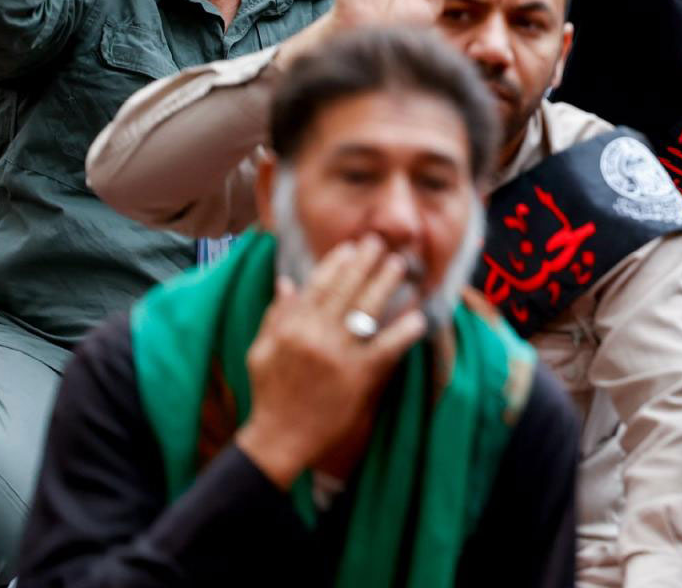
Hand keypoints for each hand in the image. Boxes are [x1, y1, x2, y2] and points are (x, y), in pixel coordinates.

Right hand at [234, 235, 429, 485]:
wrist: (279, 438)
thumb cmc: (269, 394)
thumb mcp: (261, 351)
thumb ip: (275, 315)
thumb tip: (286, 282)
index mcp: (291, 328)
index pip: (317, 286)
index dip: (336, 263)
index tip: (351, 246)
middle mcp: (314, 336)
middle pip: (346, 291)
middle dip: (365, 263)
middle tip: (381, 242)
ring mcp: (338, 355)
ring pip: (366, 310)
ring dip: (385, 283)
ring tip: (400, 265)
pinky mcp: (358, 376)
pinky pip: (386, 348)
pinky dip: (404, 332)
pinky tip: (419, 318)